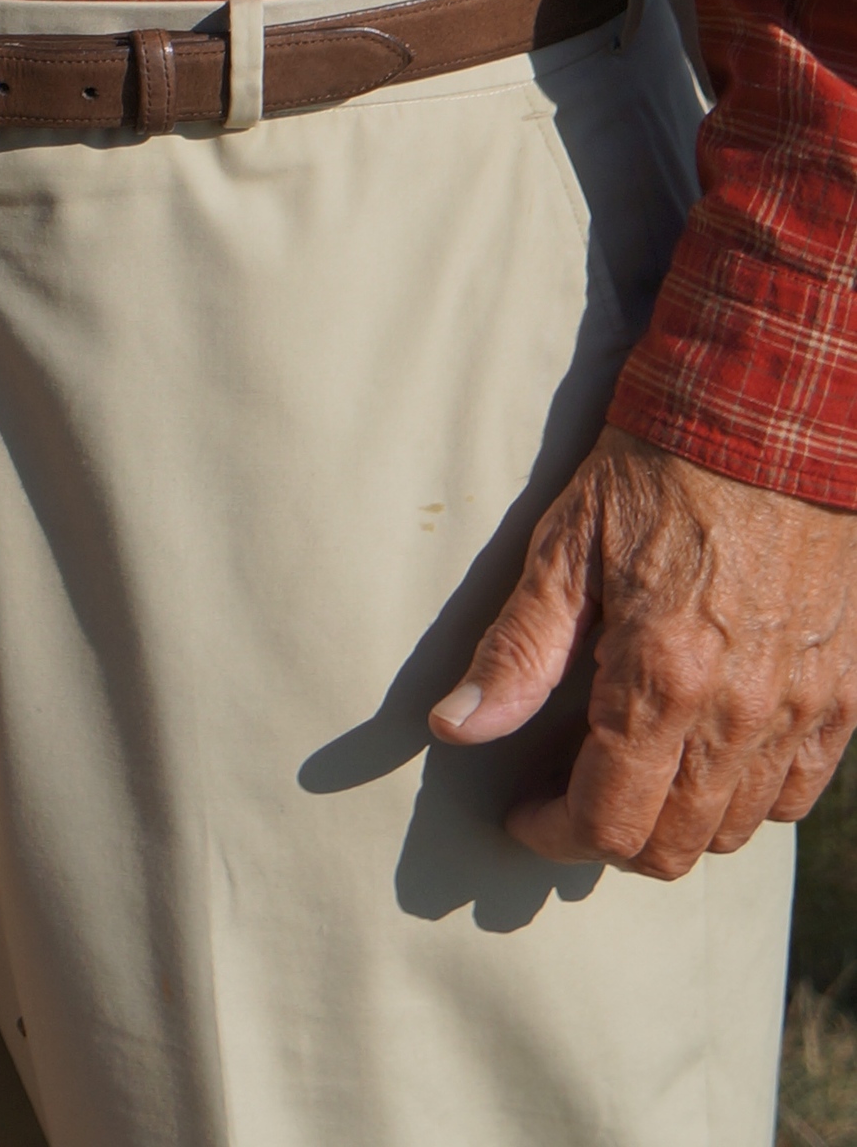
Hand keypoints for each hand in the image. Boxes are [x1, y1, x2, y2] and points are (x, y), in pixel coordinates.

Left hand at [429, 424, 856, 875]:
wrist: (769, 424)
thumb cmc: (655, 474)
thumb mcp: (565, 548)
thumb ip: (518, 651)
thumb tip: (455, 727)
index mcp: (662, 678)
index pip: (606, 822)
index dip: (553, 835)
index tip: (523, 815)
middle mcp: (739, 713)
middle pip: (672, 847)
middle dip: (610, 840)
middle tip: (571, 797)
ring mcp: (800, 710)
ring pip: (737, 832)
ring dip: (679, 824)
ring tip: (637, 772)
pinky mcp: (843, 696)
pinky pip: (798, 793)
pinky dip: (751, 798)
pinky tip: (710, 754)